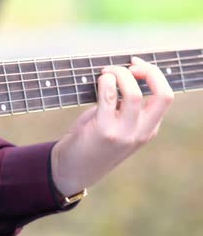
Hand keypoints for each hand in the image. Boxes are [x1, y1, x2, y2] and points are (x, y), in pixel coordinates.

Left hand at [50, 56, 173, 195]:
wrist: (71, 170)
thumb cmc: (90, 143)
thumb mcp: (116, 127)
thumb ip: (123, 108)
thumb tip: (119, 76)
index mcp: (148, 129)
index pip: (165, 96)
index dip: (154, 74)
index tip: (136, 65)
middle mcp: (141, 132)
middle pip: (162, 95)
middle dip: (148, 72)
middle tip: (127, 65)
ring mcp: (124, 134)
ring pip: (134, 94)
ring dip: (120, 74)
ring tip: (106, 72)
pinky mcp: (104, 131)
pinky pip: (109, 97)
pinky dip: (106, 82)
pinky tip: (99, 80)